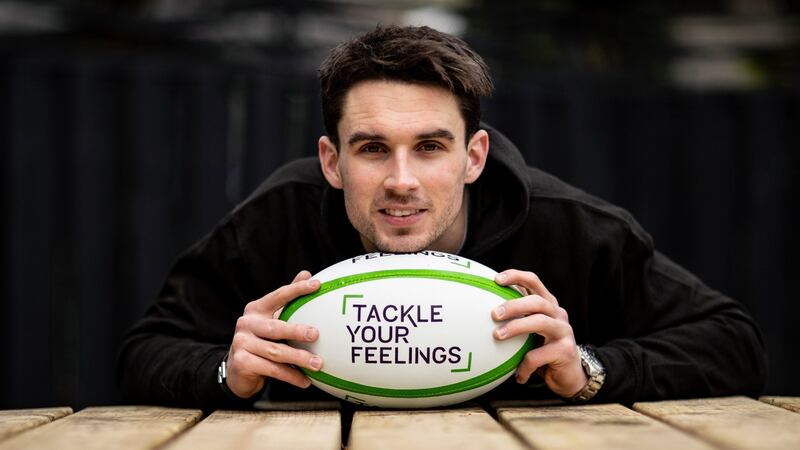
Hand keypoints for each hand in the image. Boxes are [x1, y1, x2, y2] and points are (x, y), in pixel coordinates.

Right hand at [225, 270, 322, 398]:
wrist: (237, 370)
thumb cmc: (261, 340)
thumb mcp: (271, 318)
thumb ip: (287, 299)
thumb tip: (307, 273)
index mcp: (256, 309)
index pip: (278, 296)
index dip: (297, 289)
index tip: (317, 284)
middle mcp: (246, 323)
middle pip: (276, 327)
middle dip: (297, 331)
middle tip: (316, 334)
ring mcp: (241, 343)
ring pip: (276, 352)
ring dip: (299, 359)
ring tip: (318, 364)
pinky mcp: (242, 362)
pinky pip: (272, 369)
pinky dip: (290, 375)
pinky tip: (305, 381)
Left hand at [492, 269, 586, 397]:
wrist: (570, 377)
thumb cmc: (544, 351)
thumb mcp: (530, 333)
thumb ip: (517, 320)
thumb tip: (482, 315)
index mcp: (548, 305)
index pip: (534, 282)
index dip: (516, 276)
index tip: (496, 279)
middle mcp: (558, 314)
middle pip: (537, 301)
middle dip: (514, 305)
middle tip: (494, 313)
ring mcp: (564, 331)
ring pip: (540, 322)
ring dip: (516, 327)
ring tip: (497, 336)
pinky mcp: (565, 351)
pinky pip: (538, 355)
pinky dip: (524, 365)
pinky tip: (518, 376)